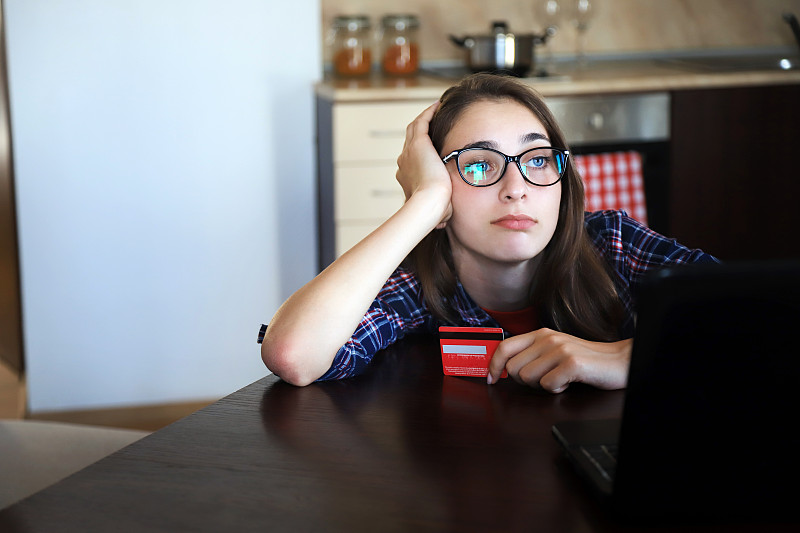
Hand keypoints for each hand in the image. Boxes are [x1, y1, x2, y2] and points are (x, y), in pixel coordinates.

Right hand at [395, 101, 452, 227]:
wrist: (428, 205)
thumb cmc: (433, 212)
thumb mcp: (437, 211)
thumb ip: (440, 213)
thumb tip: (442, 222)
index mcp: (407, 177)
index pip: (412, 162)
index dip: (421, 155)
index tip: (433, 151)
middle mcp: (403, 162)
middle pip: (410, 143)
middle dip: (421, 134)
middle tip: (434, 125)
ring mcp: (409, 152)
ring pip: (414, 129)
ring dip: (424, 120)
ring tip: (435, 111)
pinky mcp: (418, 143)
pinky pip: (422, 122)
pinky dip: (429, 113)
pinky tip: (438, 105)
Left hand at [487, 329, 632, 392]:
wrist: (619, 361)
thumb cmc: (585, 360)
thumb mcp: (555, 350)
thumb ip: (532, 354)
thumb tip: (504, 367)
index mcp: (541, 334)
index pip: (505, 347)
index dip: (494, 365)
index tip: (491, 379)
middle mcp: (548, 339)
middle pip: (513, 369)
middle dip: (525, 381)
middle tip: (545, 379)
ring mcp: (560, 350)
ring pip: (528, 379)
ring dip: (542, 386)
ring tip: (559, 379)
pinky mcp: (572, 363)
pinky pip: (548, 386)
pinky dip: (557, 390)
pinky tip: (568, 383)